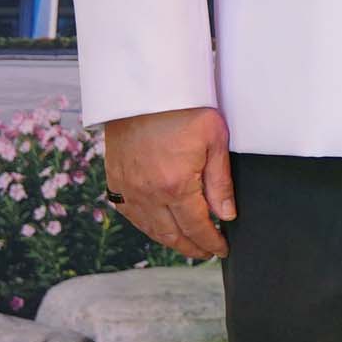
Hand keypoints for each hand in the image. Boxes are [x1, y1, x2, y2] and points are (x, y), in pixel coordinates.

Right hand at [101, 106, 234, 259]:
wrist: (144, 89)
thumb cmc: (184, 108)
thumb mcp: (214, 140)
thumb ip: (220, 182)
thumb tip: (226, 215)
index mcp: (176, 186)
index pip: (197, 227)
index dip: (211, 242)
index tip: (221, 249)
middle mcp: (148, 194)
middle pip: (172, 234)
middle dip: (192, 247)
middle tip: (206, 253)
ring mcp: (128, 189)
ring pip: (150, 228)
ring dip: (169, 240)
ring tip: (186, 244)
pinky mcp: (115, 181)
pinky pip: (131, 214)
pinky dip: (147, 226)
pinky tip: (158, 226)